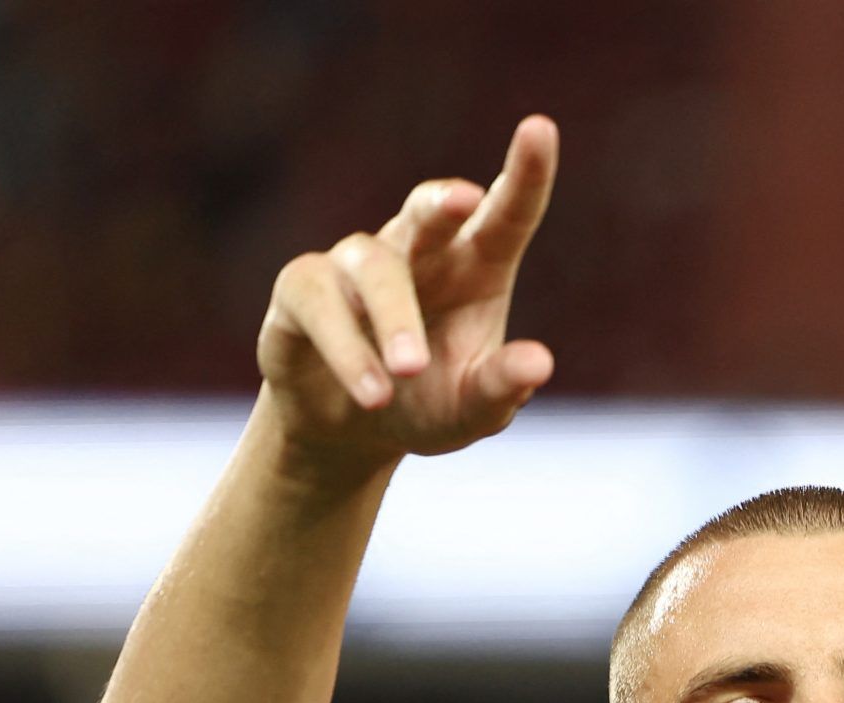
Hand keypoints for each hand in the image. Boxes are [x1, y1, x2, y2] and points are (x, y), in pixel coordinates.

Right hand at [256, 116, 558, 468]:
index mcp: (474, 268)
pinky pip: (320, 304)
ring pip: (375, 266)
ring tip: (408, 374)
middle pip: (429, 209)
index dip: (525, 172)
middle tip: (465, 201)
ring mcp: (356, 265)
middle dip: (443, 199)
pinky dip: (348, 350)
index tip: (540, 127)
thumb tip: (539, 364)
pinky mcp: (302, 289)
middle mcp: (418, 253)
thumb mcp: (470, 411)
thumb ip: (502, 389)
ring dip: (394, 320)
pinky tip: (372, 393)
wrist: (347, 433)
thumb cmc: (424, 406)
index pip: (505, 214)